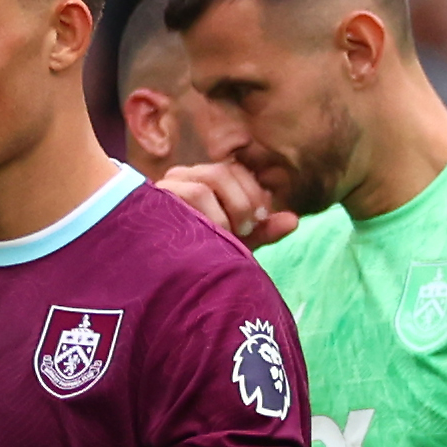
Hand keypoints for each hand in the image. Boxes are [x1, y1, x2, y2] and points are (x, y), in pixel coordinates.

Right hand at [158, 158, 294, 248]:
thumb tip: (294, 220)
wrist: (156, 276)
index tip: (261, 218)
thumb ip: (262, 230)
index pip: (232, 169)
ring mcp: (163, 187)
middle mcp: (180, 177)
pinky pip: (187, 197)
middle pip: (220, 172)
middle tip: (248, 228)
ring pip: (204, 185)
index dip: (252, 191)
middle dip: (242, 201)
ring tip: (229, 235)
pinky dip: (207, 216)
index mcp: (200, 179)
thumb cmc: (195, 255)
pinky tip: (208, 237)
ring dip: (225, 211)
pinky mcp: (152, 202)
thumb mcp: (234, 242)